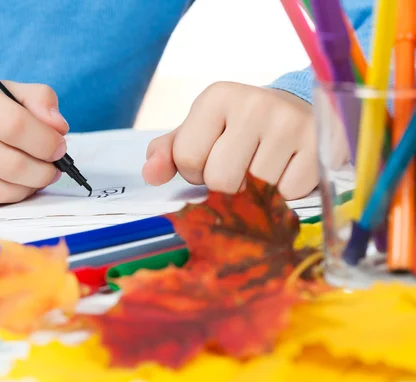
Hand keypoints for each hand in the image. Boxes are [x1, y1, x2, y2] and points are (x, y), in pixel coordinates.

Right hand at [0, 72, 68, 208]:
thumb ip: (35, 98)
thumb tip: (59, 127)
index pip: (15, 124)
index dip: (46, 141)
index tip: (59, 147)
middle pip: (12, 163)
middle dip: (44, 171)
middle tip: (53, 168)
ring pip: (2, 190)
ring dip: (29, 187)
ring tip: (35, 177)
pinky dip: (6, 196)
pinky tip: (8, 184)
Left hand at [142, 82, 349, 199]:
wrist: (297, 110)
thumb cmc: (237, 128)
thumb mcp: (198, 132)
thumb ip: (167, 153)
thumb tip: (150, 175)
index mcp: (216, 97)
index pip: (188, 160)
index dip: (196, 172)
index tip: (213, 157)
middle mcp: (254, 103)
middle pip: (221, 181)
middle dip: (226, 185)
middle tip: (240, 166)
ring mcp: (290, 123)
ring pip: (256, 192)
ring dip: (256, 192)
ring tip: (264, 166)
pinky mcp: (320, 145)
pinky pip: (289, 195)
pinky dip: (285, 194)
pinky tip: (288, 169)